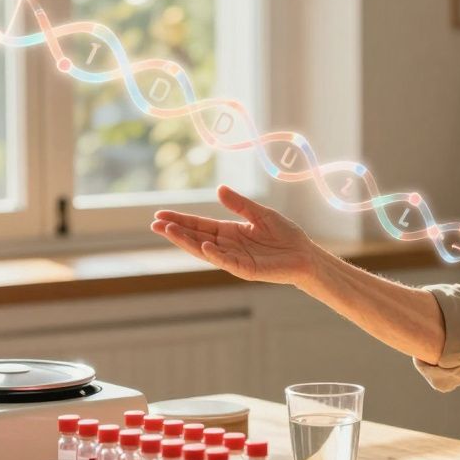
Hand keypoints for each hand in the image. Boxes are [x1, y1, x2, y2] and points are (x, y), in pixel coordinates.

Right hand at [151, 185, 317, 285]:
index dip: (180, 220)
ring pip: (205, 250)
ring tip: (169, 232)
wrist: (305, 254)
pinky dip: (215, 255)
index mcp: (229, 232)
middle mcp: (228, 246)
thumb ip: (240, 204)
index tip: (160, 214)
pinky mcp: (246, 270)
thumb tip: (219, 189)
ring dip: (187, 242)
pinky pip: (227, 262)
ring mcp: (235, 259)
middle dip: (175, 231)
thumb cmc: (285, 235)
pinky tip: (205, 246)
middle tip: (154, 224)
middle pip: (196, 238)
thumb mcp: (261, 213)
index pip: (199, 225)